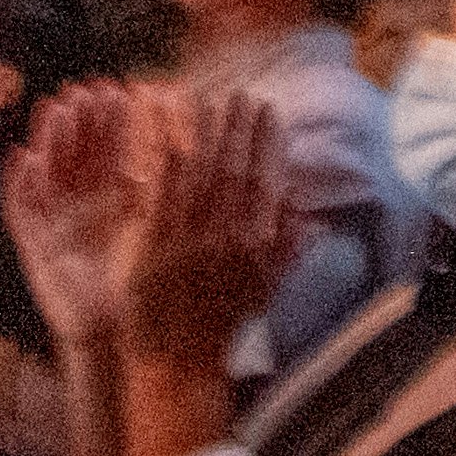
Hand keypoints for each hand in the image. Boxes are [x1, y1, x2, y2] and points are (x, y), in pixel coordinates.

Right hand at [4, 81, 155, 343]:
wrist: (107, 328)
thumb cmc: (130, 278)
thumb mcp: (145, 227)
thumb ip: (154, 191)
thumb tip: (185, 147)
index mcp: (103, 199)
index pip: (107, 151)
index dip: (112, 122)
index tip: (122, 88)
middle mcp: (74, 205)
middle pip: (74, 154)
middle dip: (79, 120)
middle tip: (86, 86)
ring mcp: (50, 222)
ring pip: (47, 172)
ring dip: (49, 140)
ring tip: (55, 107)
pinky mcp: (31, 245)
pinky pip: (20, 210)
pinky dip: (17, 184)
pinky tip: (21, 157)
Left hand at [121, 88, 301, 376]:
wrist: (180, 359)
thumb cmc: (225, 324)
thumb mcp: (268, 287)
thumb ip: (288, 245)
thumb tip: (303, 207)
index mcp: (257, 245)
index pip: (267, 181)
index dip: (270, 144)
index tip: (271, 113)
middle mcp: (226, 238)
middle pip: (235, 171)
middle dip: (240, 130)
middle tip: (242, 96)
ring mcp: (188, 241)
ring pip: (199, 177)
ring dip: (204, 137)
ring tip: (208, 101)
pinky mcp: (153, 248)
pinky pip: (161, 198)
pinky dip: (166, 167)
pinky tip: (169, 139)